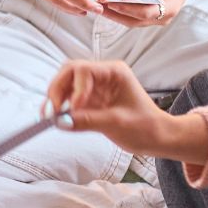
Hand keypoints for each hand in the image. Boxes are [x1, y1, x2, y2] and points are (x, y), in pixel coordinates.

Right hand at [46, 60, 186, 158]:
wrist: (157, 138)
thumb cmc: (145, 127)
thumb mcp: (116, 124)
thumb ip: (87, 121)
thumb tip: (60, 122)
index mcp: (114, 72)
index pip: (83, 70)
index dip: (74, 88)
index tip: (74, 109)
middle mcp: (103, 75)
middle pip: (69, 72)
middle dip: (57, 90)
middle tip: (51, 112)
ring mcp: (95, 87)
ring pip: (66, 84)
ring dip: (56, 98)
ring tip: (50, 117)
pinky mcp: (91, 101)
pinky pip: (70, 99)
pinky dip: (62, 107)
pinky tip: (58, 119)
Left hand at [100, 0, 202, 28]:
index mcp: (170, 8)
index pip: (144, 13)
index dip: (125, 9)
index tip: (109, 3)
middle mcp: (164, 17)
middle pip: (136, 20)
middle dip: (116, 15)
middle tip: (98, 6)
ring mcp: (159, 17)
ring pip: (134, 20)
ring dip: (117, 14)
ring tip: (100, 6)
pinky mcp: (153, 14)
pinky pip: (136, 16)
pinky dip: (123, 11)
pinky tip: (110, 6)